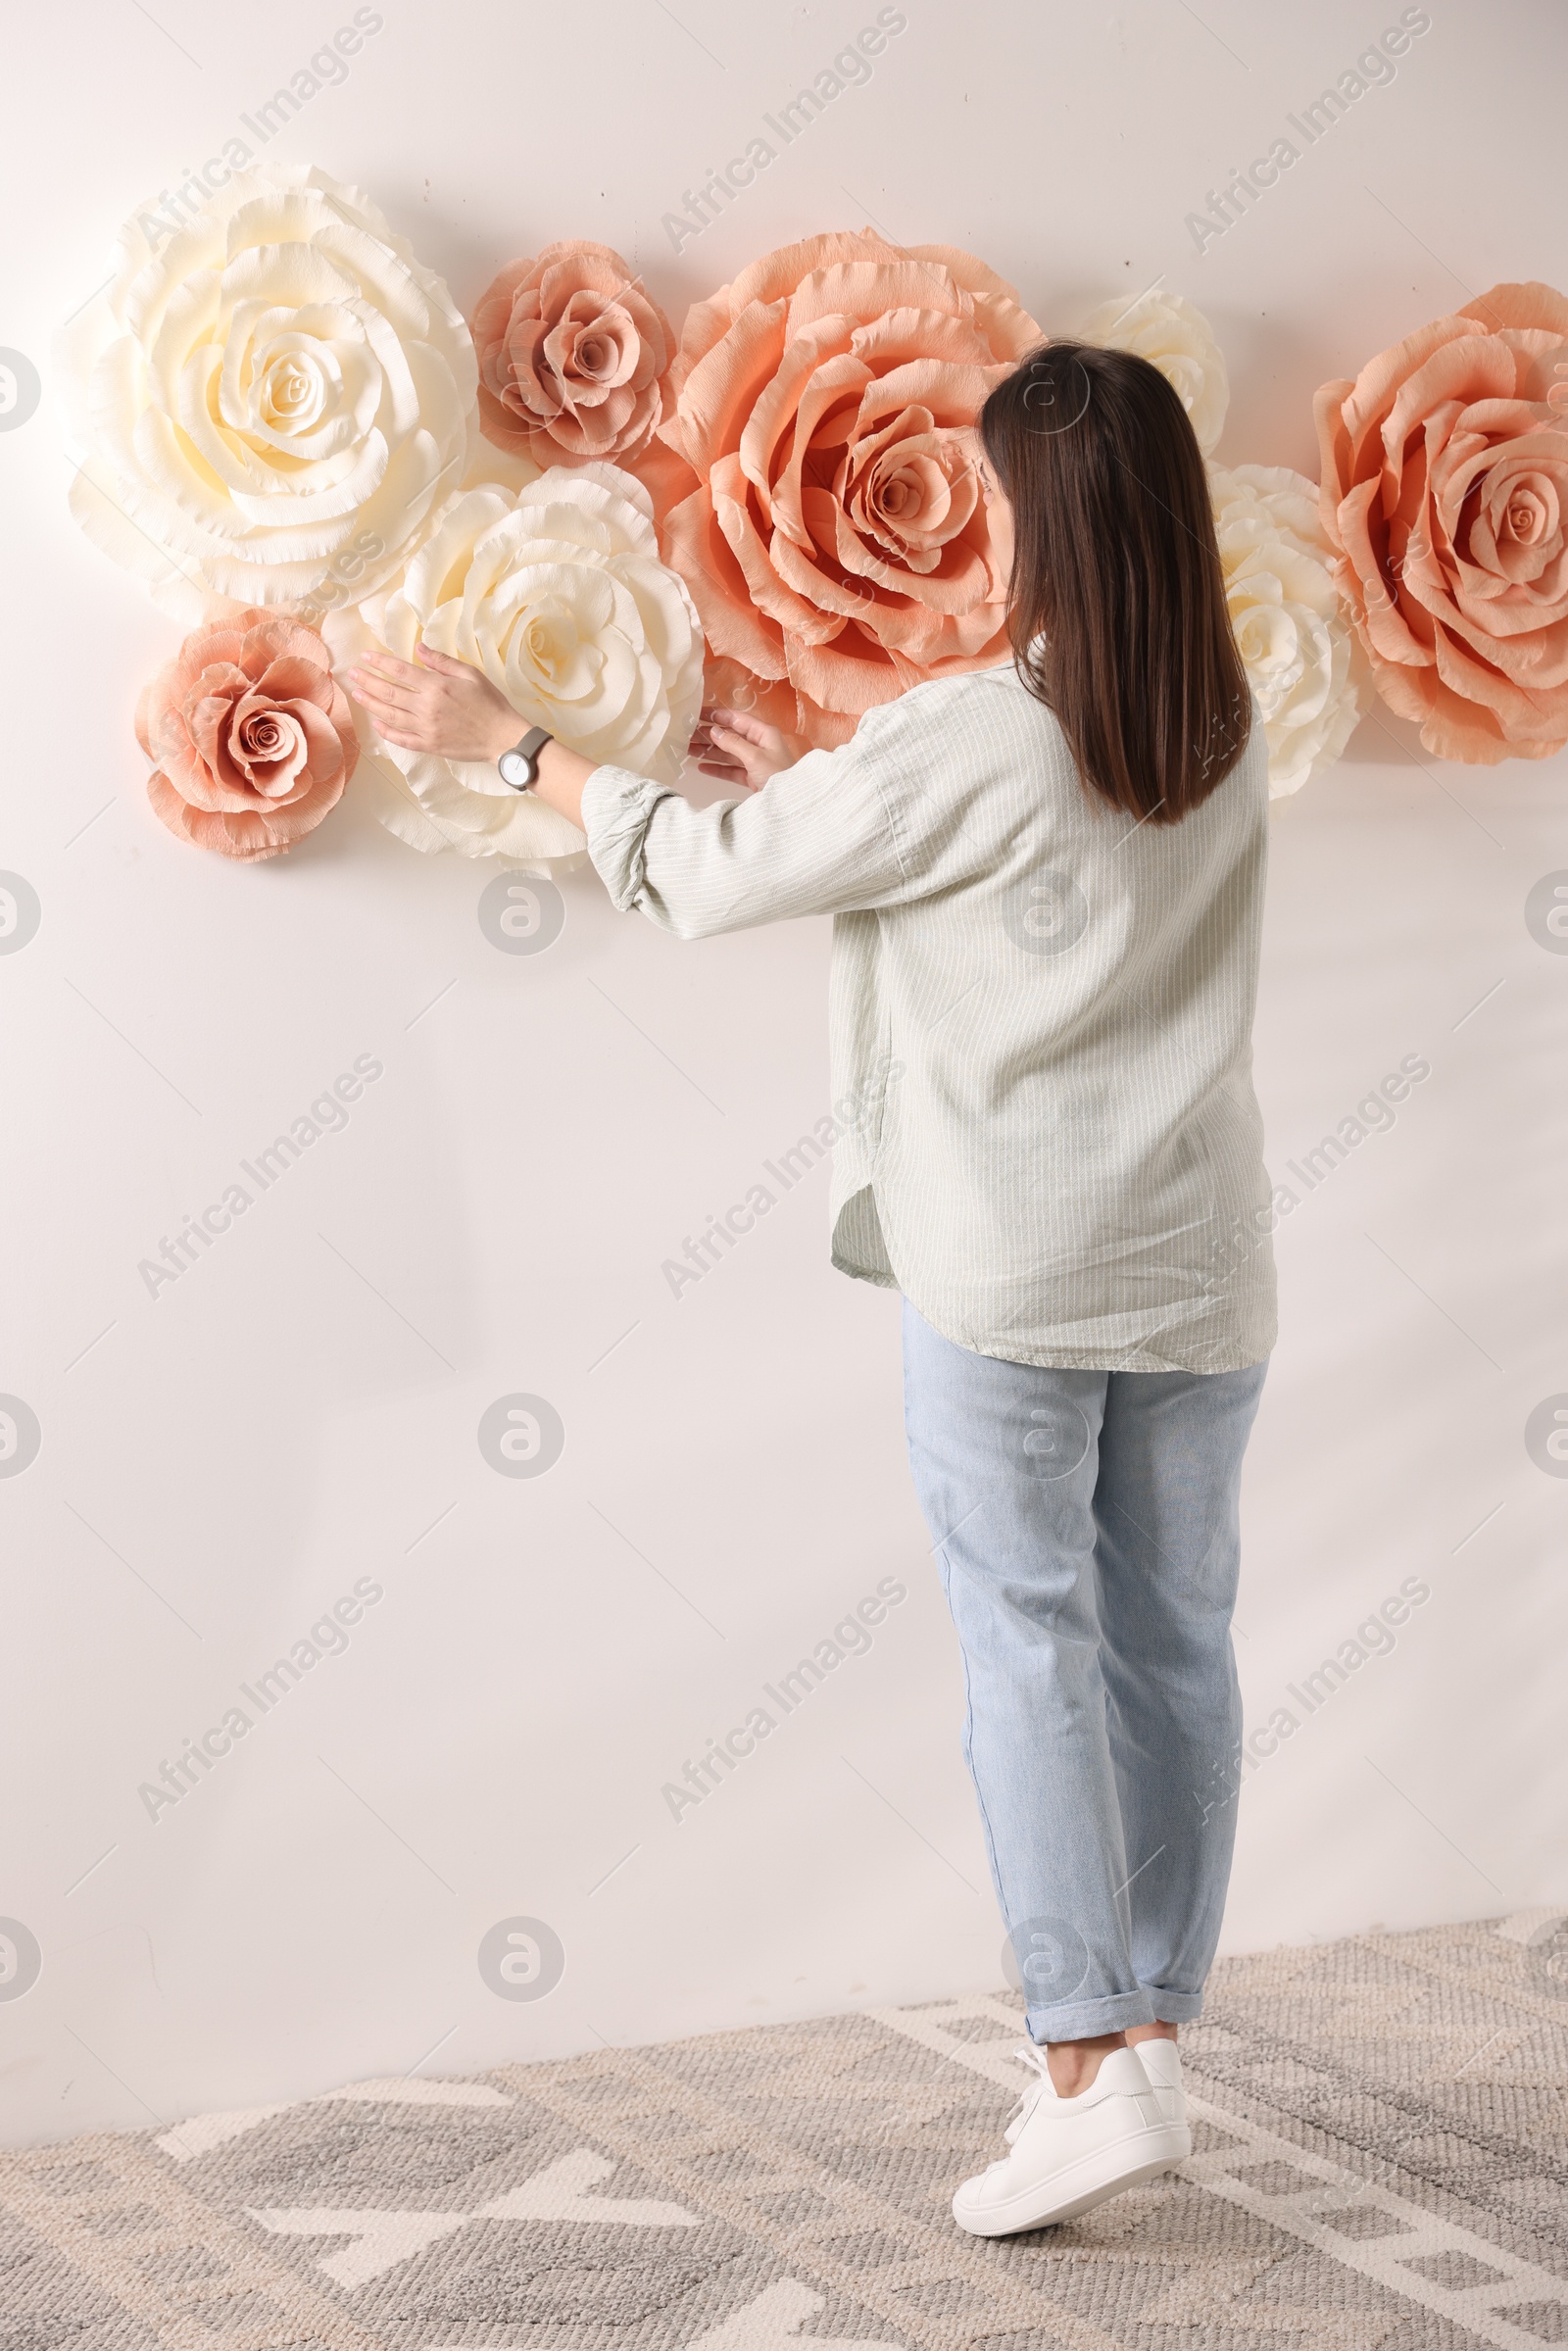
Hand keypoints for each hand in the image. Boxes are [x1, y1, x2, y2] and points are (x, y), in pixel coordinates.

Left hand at [348, 643, 522, 762]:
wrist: (503, 737)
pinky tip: (377, 723)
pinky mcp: (430, 745)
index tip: (365, 656)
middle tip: (353, 674)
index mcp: (437, 686)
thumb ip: (442, 661)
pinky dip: (387, 732)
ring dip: (371, 703)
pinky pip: (402, 739)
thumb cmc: (491, 703)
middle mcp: (427, 707)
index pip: (400, 671)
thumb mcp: (471, 674)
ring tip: (358, 695)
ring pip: (390, 715)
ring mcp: (426, 728)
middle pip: (389, 692)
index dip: (379, 662)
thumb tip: (419, 648)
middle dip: (367, 681)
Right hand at [689, 704, 804, 790]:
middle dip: (709, 735)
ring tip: (688, 750)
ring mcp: (755, 762)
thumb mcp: (755, 757)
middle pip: (730, 736)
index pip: (737, 719)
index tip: (698, 714)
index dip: (718, 716)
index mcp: (764, 733)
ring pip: (728, 753)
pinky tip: (701, 767)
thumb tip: (713, 730)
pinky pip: (731, 770)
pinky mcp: (752, 777)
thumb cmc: (779, 776)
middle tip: (687, 734)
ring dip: (709, 752)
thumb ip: (733, 743)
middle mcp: (759, 745)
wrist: (792, 803)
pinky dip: (717, 769)